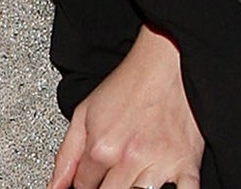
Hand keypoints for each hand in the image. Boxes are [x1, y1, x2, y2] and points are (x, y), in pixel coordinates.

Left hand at [49, 26, 203, 188]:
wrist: (166, 63)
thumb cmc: (129, 84)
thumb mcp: (84, 113)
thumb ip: (66, 155)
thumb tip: (53, 187)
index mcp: (101, 148)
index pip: (84, 186)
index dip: (86, 181)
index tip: (92, 175)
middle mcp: (129, 159)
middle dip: (106, 187)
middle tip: (112, 172)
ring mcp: (160, 164)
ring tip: (132, 174)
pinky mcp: (187, 165)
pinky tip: (161, 185)